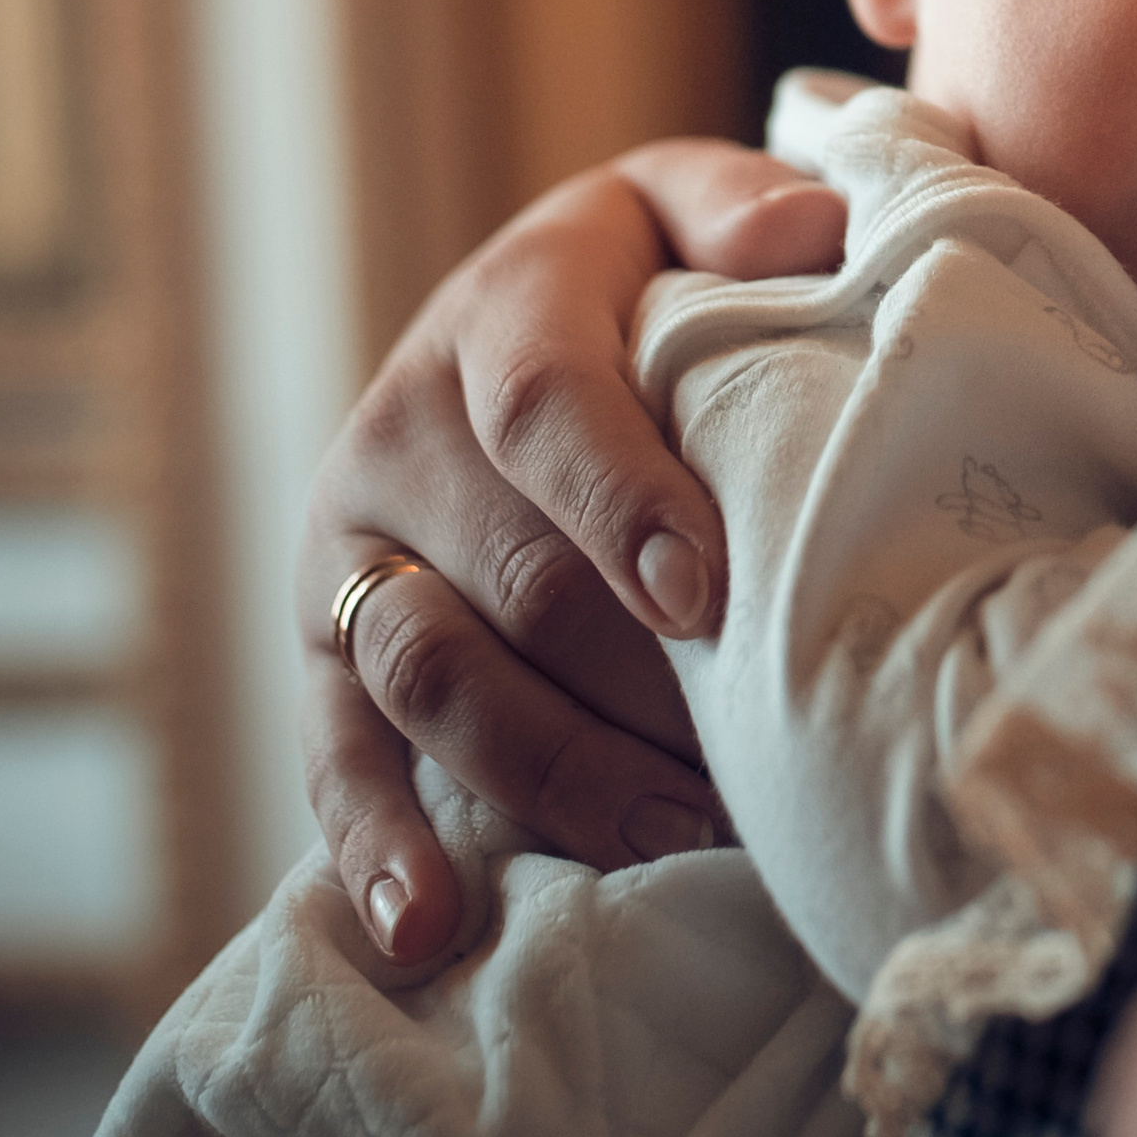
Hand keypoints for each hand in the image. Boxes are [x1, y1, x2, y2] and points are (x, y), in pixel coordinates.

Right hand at [299, 139, 845, 964]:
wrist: (517, 322)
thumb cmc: (644, 281)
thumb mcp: (684, 208)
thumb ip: (740, 209)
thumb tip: (811, 230)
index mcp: (504, 313)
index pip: (548, 408)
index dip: (625, 504)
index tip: (707, 596)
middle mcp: (401, 427)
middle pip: (513, 576)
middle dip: (640, 681)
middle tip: (760, 757)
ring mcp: (354, 550)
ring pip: (434, 674)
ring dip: (557, 768)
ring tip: (684, 830)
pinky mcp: (325, 651)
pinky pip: (337, 758)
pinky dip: (376, 850)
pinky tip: (431, 928)